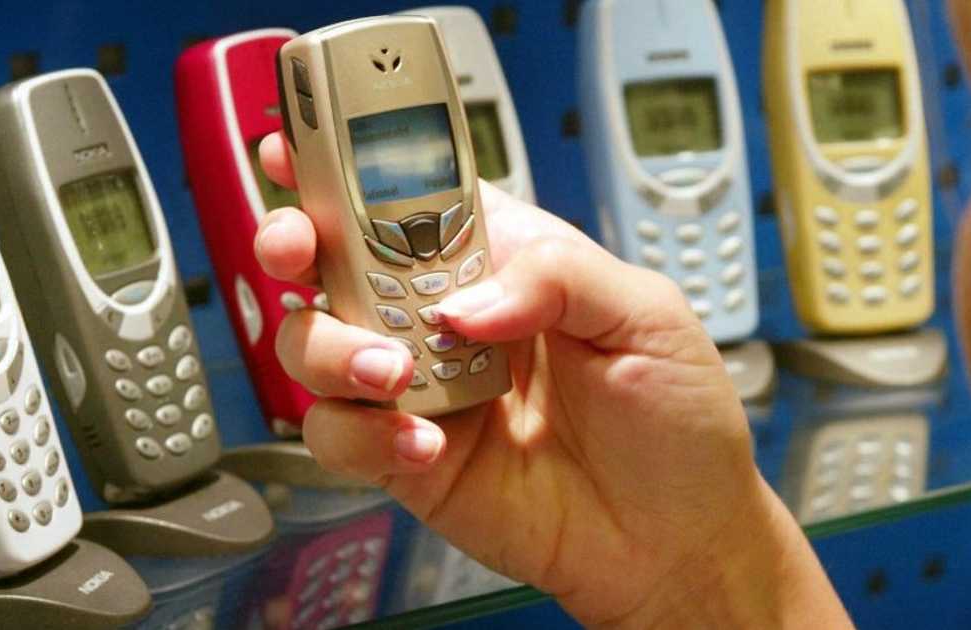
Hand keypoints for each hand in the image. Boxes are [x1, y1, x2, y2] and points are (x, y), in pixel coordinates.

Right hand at [255, 132, 848, 627]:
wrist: (675, 539)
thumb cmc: (673, 419)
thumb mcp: (644, 316)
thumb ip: (557, 277)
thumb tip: (466, 301)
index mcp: (497, 260)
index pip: (410, 196)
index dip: (348, 168)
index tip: (303, 151)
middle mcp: (444, 317)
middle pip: (336, 260)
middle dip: (296, 241)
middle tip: (299, 248)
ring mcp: (419, 386)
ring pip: (316, 344)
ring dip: (333, 348)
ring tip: (396, 371)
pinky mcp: (403, 456)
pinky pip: (340, 434)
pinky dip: (364, 433)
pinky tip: (423, 443)